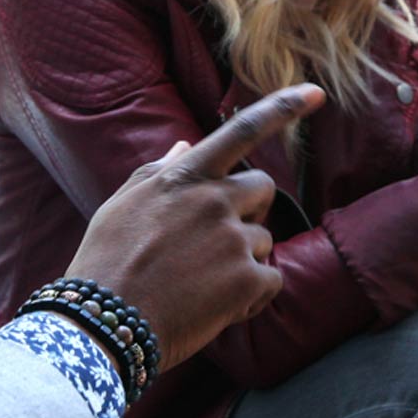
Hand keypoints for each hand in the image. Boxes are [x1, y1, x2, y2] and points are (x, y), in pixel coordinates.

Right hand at [67, 84, 324, 371]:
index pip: (241, 131)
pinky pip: (271, 280)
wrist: (100, 325)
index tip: (317, 92)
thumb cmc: (105, 263)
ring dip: (242, 260)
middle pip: (263, 188)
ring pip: (263, 240)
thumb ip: (160, 171)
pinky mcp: (246, 280)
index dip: (283, 108)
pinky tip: (216, 307)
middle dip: (249, 210)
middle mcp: (214, 199)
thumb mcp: (122, 204)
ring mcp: (233, 239)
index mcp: (184, 177)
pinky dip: (252, 296)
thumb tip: (184, 145)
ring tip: (198, 283)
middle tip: (215, 240)